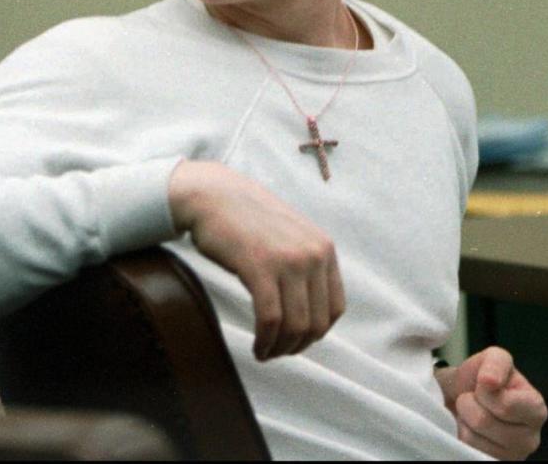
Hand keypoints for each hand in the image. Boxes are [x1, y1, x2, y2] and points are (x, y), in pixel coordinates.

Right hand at [168, 160, 344, 360]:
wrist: (213, 195)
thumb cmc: (245, 218)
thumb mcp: (290, 235)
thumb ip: (306, 262)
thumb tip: (310, 306)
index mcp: (323, 248)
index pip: (335, 308)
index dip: (316, 333)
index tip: (296, 340)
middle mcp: (312, 254)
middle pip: (316, 322)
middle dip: (297, 346)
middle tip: (277, 352)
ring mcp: (287, 261)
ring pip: (295, 326)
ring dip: (280, 348)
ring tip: (264, 352)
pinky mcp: (260, 268)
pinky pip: (270, 319)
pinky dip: (265, 340)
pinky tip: (257, 347)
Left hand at [435, 346, 546, 459]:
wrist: (459, 394)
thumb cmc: (480, 378)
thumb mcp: (491, 358)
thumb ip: (496, 362)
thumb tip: (490, 381)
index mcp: (536, 409)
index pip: (506, 406)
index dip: (484, 391)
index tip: (482, 384)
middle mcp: (530, 438)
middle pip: (484, 421)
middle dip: (469, 402)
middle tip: (472, 398)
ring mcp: (512, 455)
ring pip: (472, 436)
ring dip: (463, 418)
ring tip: (470, 412)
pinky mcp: (492, 461)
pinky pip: (465, 447)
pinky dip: (459, 432)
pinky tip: (468, 427)